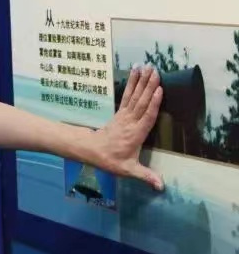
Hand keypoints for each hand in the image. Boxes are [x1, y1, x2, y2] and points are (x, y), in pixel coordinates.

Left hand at [91, 64, 163, 190]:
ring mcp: (124, 116)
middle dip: (148, 86)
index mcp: (135, 134)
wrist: (91, 150)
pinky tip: (135, 75)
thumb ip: (145, 176)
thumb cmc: (111, 160)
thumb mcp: (128, 170)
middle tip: (155, 70)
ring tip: (146, 67)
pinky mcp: (120, 113)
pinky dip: (132, 85)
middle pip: (141, 102)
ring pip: (134, 96)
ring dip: (141, 81)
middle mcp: (130, 122)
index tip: (159, 90)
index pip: (147, 116)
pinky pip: (128, 96)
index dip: (153, 103)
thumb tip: (161, 186)